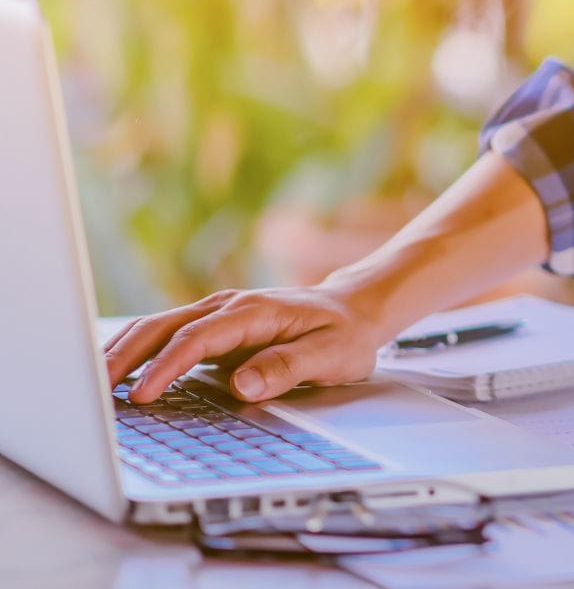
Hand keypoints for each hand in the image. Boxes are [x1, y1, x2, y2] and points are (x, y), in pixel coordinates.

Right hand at [104, 282, 392, 403]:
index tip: (144, 394)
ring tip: (89, 385)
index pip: (199, 339)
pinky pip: (165, 337)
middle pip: (163, 327)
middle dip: (124, 355)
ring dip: (122, 352)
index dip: (167, 367)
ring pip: (157, 328)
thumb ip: (287, 367)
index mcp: (254, 312)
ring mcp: (217, 315)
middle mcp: (228, 308)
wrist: (355, 310)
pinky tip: (114, 374)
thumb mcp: (330, 355)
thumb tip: (243, 384)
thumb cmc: (344, 335)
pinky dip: (135, 352)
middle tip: (92, 390)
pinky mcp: (212, 328)